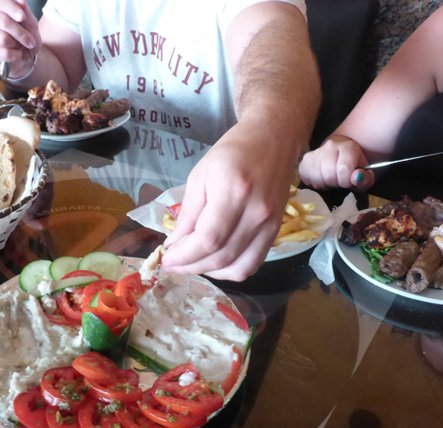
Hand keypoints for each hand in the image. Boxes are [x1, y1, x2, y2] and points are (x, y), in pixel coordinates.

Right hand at [0, 0, 40, 77]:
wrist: (25, 54)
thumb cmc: (25, 34)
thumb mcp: (29, 22)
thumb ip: (25, 11)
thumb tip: (22, 1)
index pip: (2, 3)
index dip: (13, 9)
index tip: (22, 17)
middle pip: (3, 21)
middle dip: (21, 33)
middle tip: (30, 42)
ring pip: (3, 39)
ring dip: (18, 46)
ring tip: (21, 48)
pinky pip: (3, 53)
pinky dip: (15, 56)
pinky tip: (16, 55)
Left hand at [161, 122, 292, 281]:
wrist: (273, 139)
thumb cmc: (232, 152)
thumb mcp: (200, 175)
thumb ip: (188, 213)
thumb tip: (175, 245)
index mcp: (234, 193)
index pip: (208, 240)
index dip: (184, 257)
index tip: (166, 259)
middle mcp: (256, 213)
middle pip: (221, 256)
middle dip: (192, 266)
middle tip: (173, 264)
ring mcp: (270, 224)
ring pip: (238, 267)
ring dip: (210, 272)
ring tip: (191, 265)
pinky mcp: (276, 231)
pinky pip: (253, 264)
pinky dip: (231, 271)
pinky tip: (215, 264)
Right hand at [299, 135, 374, 189]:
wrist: (341, 151)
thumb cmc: (354, 165)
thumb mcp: (366, 172)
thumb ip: (365, 178)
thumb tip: (356, 179)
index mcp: (347, 147)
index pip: (344, 169)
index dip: (346, 181)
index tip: (348, 181)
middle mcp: (330, 146)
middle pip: (329, 175)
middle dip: (335, 183)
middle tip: (339, 181)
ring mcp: (315, 153)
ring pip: (316, 178)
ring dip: (324, 184)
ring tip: (330, 179)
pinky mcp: (305, 160)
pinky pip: (306, 178)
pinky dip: (314, 182)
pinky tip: (321, 178)